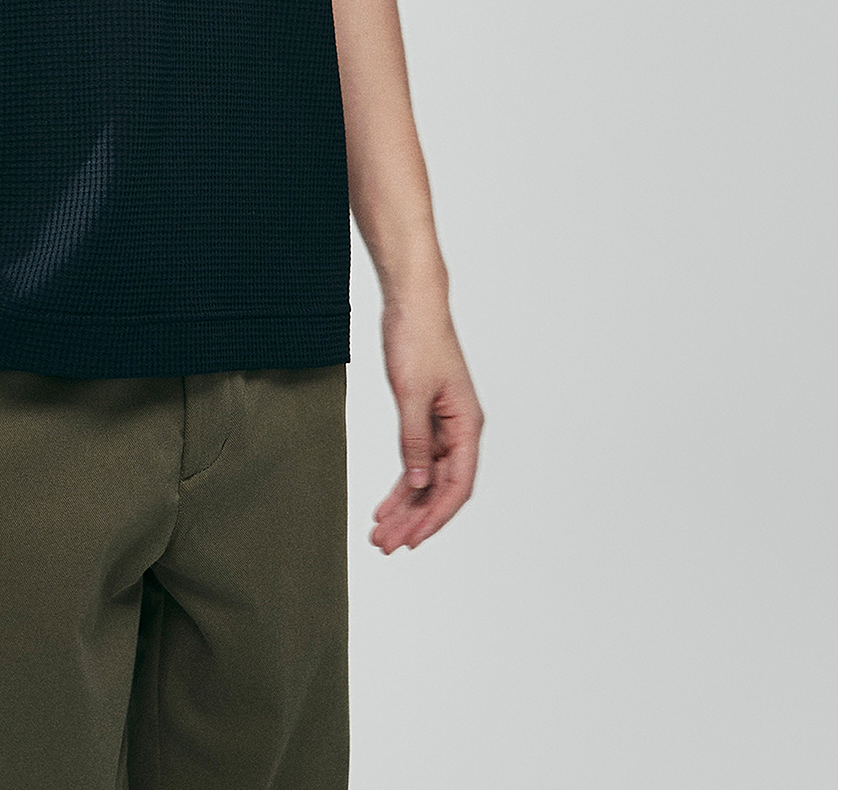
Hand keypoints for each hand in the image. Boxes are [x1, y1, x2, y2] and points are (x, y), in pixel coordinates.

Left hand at [369, 291, 482, 552]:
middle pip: (440, 488)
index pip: (456, 486)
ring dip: (405, 507)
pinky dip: (401, 483)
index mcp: (467, 425)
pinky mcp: (425, 416)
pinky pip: (416, 460)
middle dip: (414, 519)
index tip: (412, 540)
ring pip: (426, 479)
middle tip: (386, 545)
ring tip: (381, 533)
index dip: (435, 517)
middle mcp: (460, 431)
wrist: (412, 303)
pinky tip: (386, 504)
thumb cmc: (418, 339)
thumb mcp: (411, 393)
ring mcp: (443, 426)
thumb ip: (414, 441)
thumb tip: (417, 484)